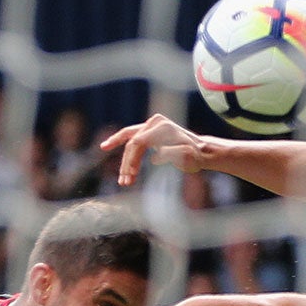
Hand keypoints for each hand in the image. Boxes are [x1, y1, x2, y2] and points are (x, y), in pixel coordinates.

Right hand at [101, 114, 216, 187]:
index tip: (132, 174)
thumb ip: (171, 155)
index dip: (132, 158)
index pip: (138, 142)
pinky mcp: (149, 132)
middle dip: (127, 164)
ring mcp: (151, 125)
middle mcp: (155, 122)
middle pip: (132, 144)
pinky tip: (105, 146)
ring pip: (130, 144)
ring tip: (123, 181)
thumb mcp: (186, 157)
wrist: (200, 151)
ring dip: (125, 163)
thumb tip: (154, 158)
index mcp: (162, 127)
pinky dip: (123, 149)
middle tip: (125, 182)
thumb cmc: (194, 156)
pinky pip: (131, 138)